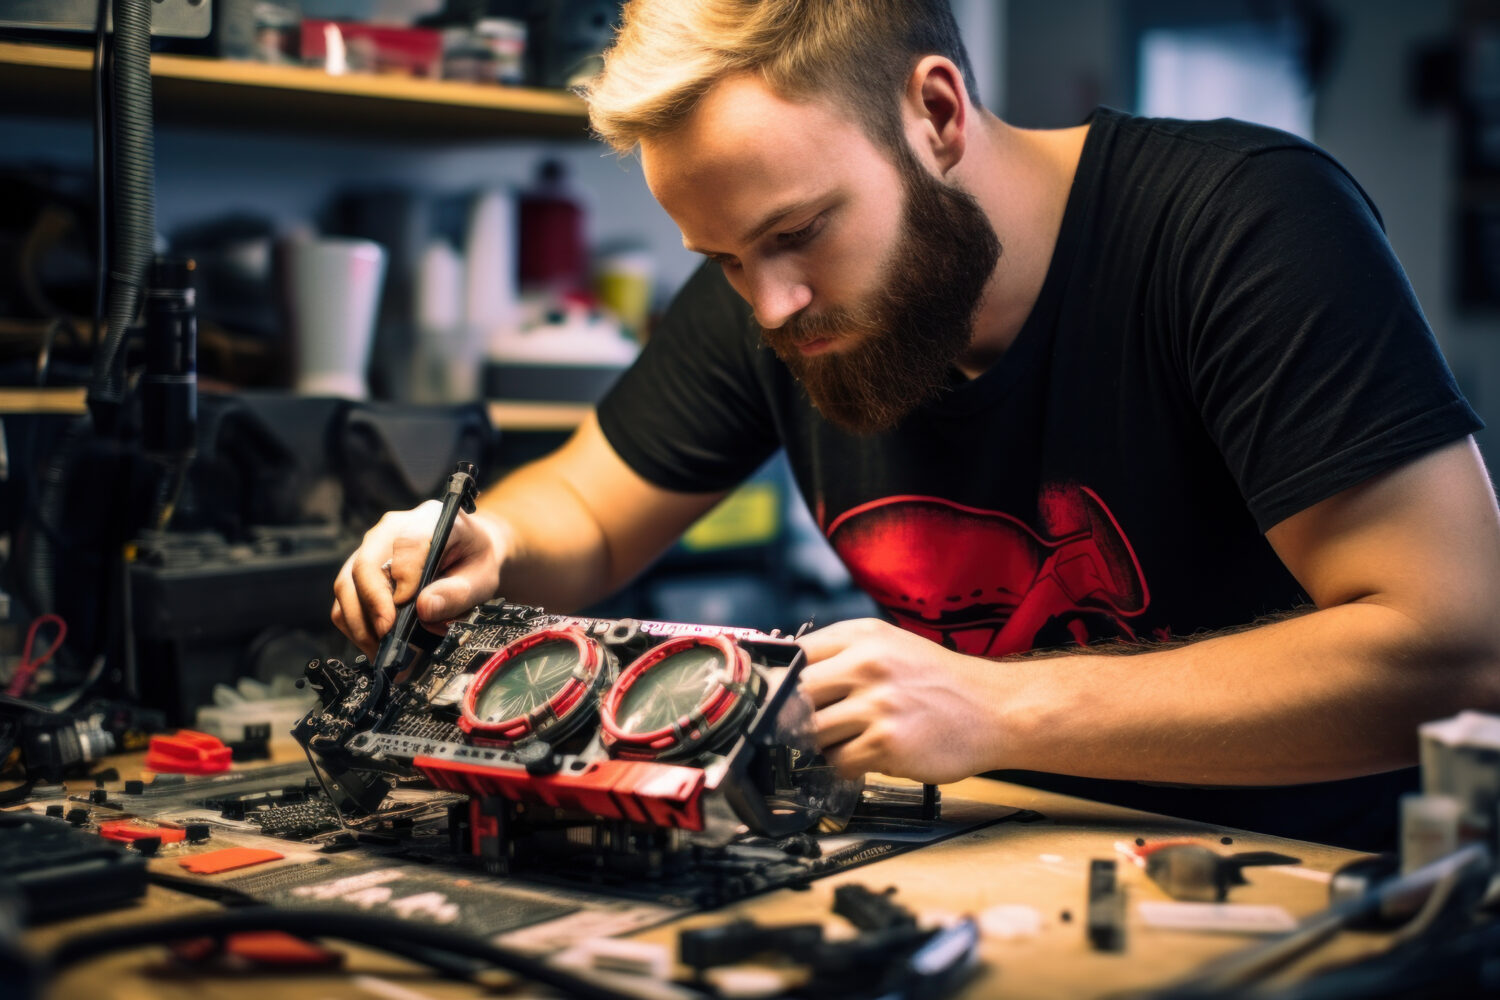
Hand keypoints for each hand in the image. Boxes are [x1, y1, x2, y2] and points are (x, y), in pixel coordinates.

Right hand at [332, 500, 506, 656]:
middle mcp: (392, 530)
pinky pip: (345, 598)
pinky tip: (375, 643)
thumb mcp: (483, 576)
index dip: (405, 576)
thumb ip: (459, 592)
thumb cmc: (476, 561)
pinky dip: (355, 624)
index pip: (407, 543)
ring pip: (347, 584)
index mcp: (429, 520)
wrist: (470, 553)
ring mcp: (371, 549)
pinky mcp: (359, 570)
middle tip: (388, 636)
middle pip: (366, 564)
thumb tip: (425, 609)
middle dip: (373, 606)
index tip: (410, 606)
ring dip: (360, 622)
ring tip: (382, 649)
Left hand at [796, 618, 1005, 784]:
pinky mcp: (886, 744)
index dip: (783, 680)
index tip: (780, 697)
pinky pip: (839, 761)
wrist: (995, 709)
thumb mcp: (891, 646)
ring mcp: (876, 705)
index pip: (796, 655)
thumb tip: (787, 676)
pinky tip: (871, 754)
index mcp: (863, 636)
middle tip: (814, 724)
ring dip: (826, 743)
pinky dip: (848, 764)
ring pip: (814, 733)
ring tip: (853, 738)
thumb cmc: (939, 681)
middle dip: (799, 715)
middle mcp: (866, 665)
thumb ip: (842, 654)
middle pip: (796, 696)